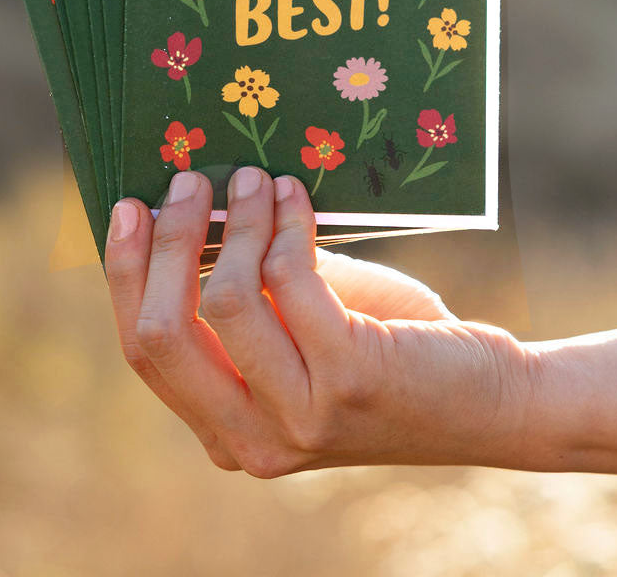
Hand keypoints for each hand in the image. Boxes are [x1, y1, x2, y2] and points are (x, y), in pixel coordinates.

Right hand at [105, 167, 530, 476]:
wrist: (490, 401)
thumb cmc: (392, 353)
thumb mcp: (305, 332)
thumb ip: (254, 291)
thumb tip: (207, 206)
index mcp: (226, 432)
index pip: (144, 352)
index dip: (126, 274)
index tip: (129, 209)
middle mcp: (252, 440)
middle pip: (160, 335)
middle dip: (165, 245)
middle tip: (186, 183)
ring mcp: (299, 417)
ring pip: (223, 299)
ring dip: (236, 222)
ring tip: (256, 177)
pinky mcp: (349, 377)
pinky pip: (289, 279)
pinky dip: (286, 225)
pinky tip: (298, 197)